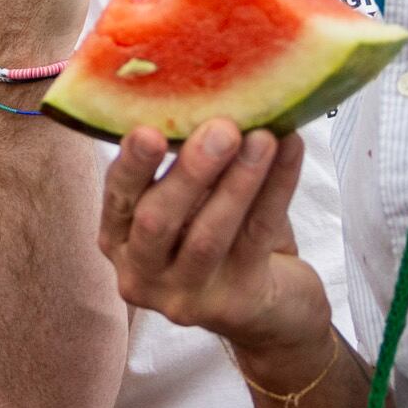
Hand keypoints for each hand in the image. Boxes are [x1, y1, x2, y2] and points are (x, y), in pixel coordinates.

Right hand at [95, 121, 330, 358]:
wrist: (272, 315)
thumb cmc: (224, 242)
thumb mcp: (193, 206)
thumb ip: (188, 167)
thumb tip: (209, 92)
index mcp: (119, 241)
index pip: (117, 200)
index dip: (132, 165)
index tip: (149, 129)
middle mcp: (141, 274)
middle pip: (158, 222)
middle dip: (190, 171)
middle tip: (222, 127)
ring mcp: (185, 297)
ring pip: (208, 235)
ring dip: (238, 181)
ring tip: (263, 137)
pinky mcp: (234, 304)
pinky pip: (256, 238)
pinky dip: (276, 189)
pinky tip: (289, 152)